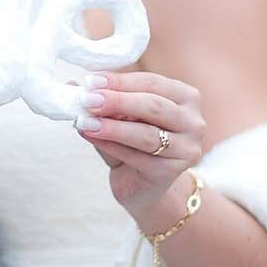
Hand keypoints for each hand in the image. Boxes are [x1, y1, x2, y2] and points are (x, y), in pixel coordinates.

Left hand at [75, 71, 204, 223]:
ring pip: (146, 134)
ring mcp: (187, 148)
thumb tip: (72, 84)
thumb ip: (105, 102)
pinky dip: (111, 145)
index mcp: (185, 97)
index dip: (120, 81)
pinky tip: (90, 136)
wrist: (144, 186)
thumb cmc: (132, 143)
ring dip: (112, 127)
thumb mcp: (121, 117)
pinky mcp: (172, 172)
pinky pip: (137, 156)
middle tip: (87, 100)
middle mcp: (193, 121)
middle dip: (117, 101)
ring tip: (84, 121)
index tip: (90, 81)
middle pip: (153, 106)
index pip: (152, 83)